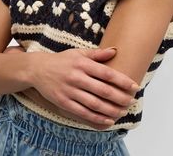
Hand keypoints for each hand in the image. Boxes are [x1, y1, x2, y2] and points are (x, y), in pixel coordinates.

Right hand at [4, 45, 139, 129]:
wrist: (38, 69)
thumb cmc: (62, 60)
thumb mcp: (78, 53)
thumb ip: (97, 54)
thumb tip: (115, 51)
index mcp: (82, 64)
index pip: (107, 73)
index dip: (122, 81)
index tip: (134, 86)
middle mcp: (77, 77)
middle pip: (103, 90)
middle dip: (120, 97)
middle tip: (131, 101)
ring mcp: (69, 91)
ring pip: (94, 104)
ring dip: (111, 110)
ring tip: (123, 112)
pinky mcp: (63, 102)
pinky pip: (83, 112)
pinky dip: (97, 118)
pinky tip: (108, 120)